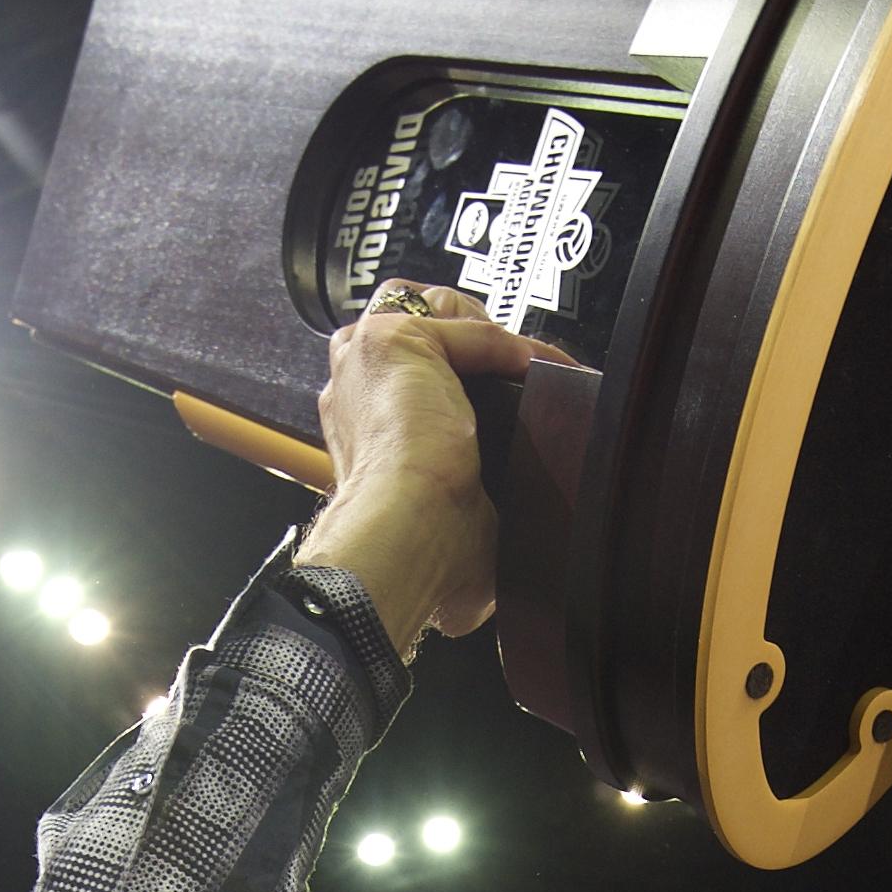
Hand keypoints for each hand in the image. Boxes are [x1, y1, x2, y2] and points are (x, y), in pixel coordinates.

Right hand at [291, 284, 571, 659]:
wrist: (400, 537)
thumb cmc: (413, 548)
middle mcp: (351, 384)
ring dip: (484, 328)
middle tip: (509, 369)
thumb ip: (460, 524)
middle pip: (408, 320)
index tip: (496, 392)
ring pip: (432, 306)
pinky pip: (469, 329)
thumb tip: (488, 585)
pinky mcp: (398, 341)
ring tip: (526, 362)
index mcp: (355, 426)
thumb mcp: (440, 525)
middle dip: (461, 334)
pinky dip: (512, 348)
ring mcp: (367, 356)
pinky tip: (539, 371)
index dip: (451, 373)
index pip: (398, 372)